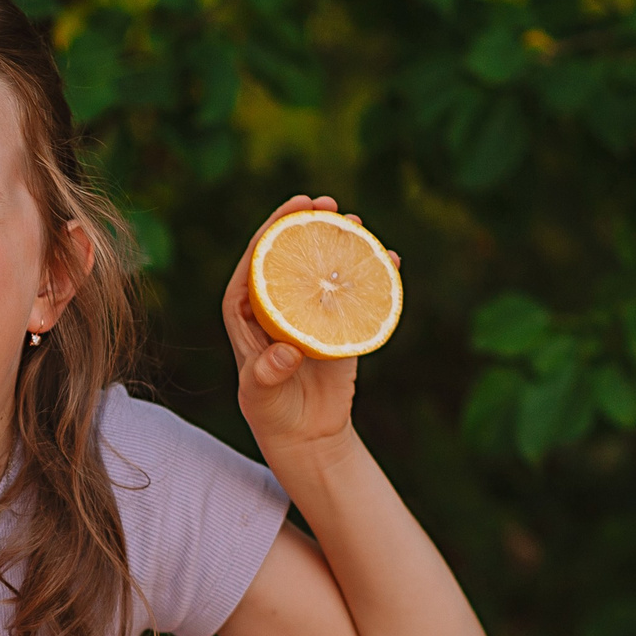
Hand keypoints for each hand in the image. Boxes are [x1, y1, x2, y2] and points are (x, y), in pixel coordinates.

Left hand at [220, 194, 398, 457]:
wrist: (306, 433)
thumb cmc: (272, 413)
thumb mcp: (262, 395)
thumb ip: (267, 374)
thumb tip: (287, 352)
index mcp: (245, 312)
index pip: (253, 262)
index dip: (269, 232)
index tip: (290, 211)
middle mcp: (274, 303)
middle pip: (286, 253)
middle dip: (304, 223)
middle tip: (326, 202)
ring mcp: (306, 310)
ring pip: (320, 266)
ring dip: (339, 240)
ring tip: (356, 221)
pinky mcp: (336, 322)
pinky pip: (352, 291)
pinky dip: (372, 274)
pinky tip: (390, 258)